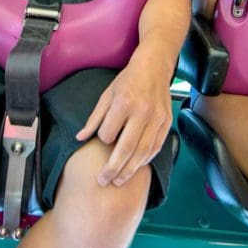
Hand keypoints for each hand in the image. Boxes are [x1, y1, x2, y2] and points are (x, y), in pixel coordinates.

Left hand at [76, 58, 172, 186]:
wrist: (154, 66)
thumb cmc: (128, 81)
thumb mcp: (106, 95)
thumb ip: (94, 118)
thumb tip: (80, 138)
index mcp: (124, 103)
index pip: (109, 133)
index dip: (103, 140)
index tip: (102, 139)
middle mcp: (142, 112)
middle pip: (127, 149)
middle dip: (114, 169)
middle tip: (104, 181)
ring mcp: (157, 119)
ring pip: (143, 152)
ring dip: (130, 170)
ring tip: (119, 181)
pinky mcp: (167, 122)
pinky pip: (156, 148)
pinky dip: (146, 160)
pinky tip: (136, 167)